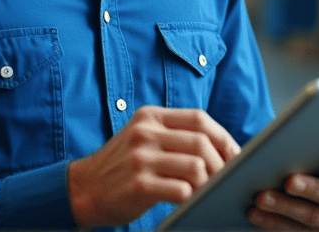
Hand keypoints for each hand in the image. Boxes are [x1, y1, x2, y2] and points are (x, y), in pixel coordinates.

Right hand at [67, 105, 240, 226]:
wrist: (84, 188)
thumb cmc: (122, 165)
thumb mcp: (142, 137)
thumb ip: (173, 134)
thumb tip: (222, 146)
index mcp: (150, 116)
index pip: (199, 119)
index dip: (223, 137)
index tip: (234, 155)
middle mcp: (145, 132)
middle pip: (202, 142)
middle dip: (222, 163)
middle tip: (227, 178)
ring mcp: (141, 158)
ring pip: (196, 166)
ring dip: (209, 182)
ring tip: (209, 191)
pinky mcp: (139, 185)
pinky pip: (181, 190)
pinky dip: (193, 197)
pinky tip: (192, 201)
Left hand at [247, 158, 318, 229]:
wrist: (313, 190)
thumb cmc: (318, 161)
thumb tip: (295, 140)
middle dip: (310, 188)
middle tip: (289, 181)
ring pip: (312, 218)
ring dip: (284, 207)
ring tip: (262, 197)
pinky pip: (294, 231)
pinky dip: (272, 222)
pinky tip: (255, 213)